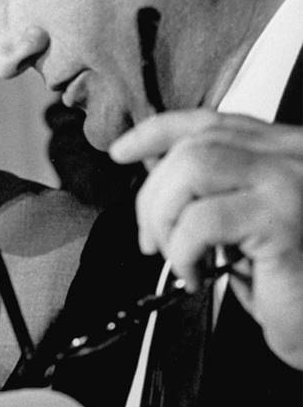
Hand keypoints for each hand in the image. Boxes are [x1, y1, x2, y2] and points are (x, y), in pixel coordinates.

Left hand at [110, 110, 302, 368]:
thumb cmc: (290, 284)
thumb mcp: (242, 225)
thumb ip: (211, 191)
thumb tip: (152, 169)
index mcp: (284, 152)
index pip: (210, 122)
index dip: (157, 132)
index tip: (122, 151)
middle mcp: (293, 156)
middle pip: (194, 145)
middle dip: (153, 194)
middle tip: (150, 239)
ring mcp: (289, 182)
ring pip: (192, 169)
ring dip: (163, 217)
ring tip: (176, 257)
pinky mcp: (281, 219)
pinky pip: (201, 220)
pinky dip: (181, 251)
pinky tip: (196, 275)